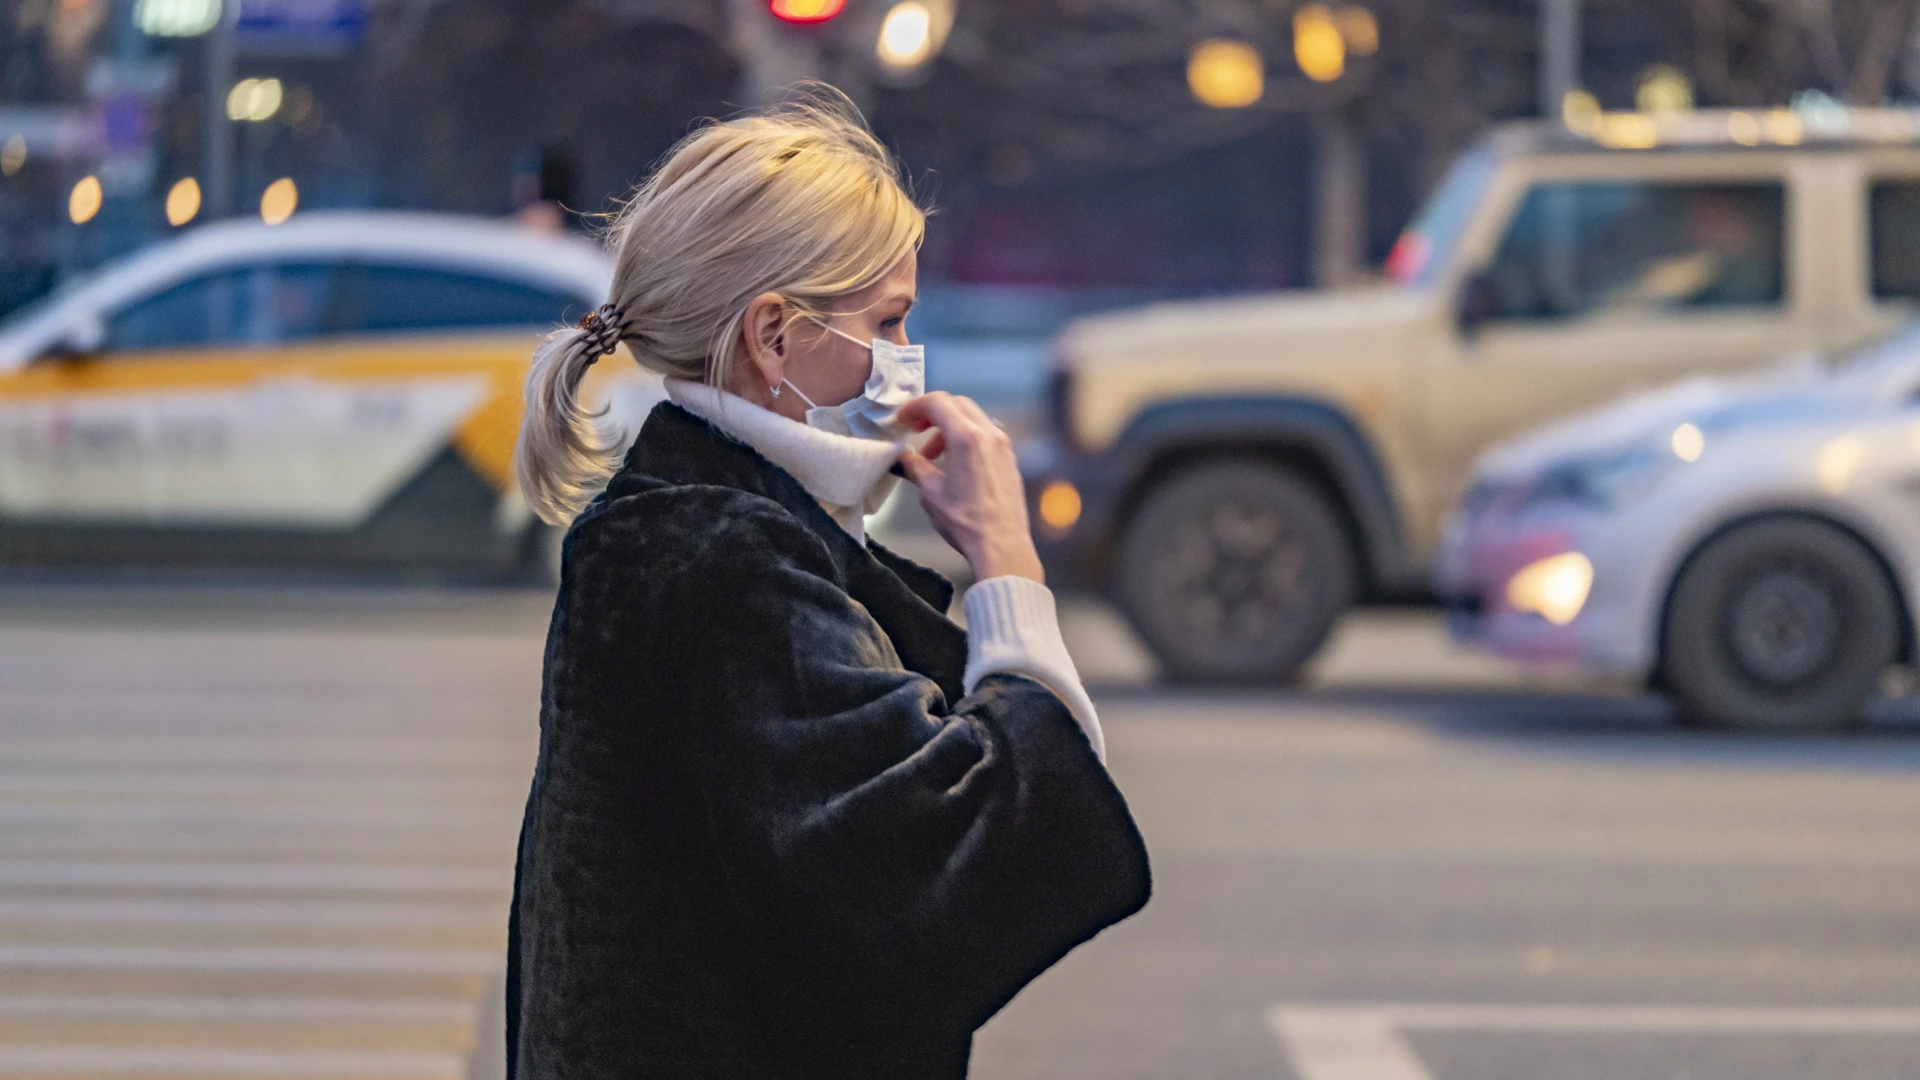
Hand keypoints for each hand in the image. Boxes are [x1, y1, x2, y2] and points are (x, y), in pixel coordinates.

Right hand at [895, 392, 1044, 583]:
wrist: (1002, 546)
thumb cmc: (965, 522)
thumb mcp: (931, 493)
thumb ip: (916, 468)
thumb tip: (905, 458)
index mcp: (967, 438)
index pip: (938, 402)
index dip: (915, 406)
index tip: (903, 420)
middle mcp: (989, 435)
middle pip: (958, 404)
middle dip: (933, 413)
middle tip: (915, 430)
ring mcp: (1004, 446)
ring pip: (973, 418)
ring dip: (950, 427)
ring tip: (933, 455)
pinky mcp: (1010, 460)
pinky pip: (986, 435)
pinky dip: (967, 438)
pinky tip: (956, 463)